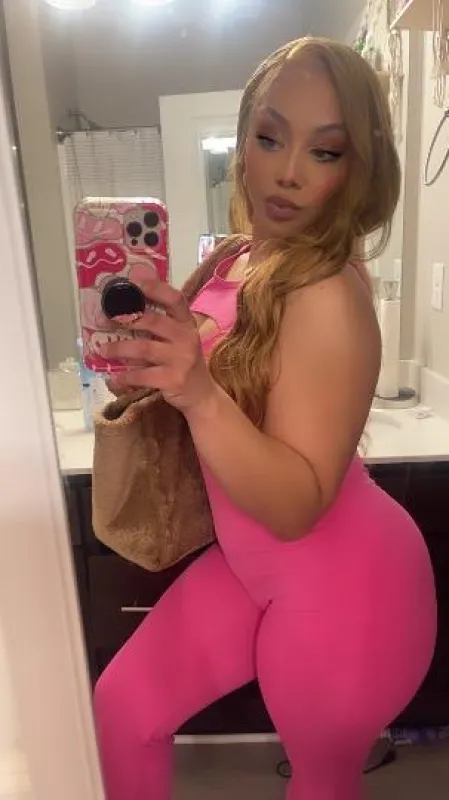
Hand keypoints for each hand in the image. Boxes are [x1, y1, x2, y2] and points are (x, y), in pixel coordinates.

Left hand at [99, 277, 215, 412]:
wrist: (201, 395)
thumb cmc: (184, 363)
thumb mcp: (181, 340)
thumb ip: (163, 326)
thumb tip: (126, 312)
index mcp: (187, 324)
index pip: (176, 300)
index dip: (157, 289)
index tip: (136, 283)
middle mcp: (186, 338)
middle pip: (154, 322)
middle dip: (127, 318)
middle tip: (106, 319)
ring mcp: (181, 359)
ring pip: (143, 348)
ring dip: (119, 348)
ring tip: (103, 350)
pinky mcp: (172, 379)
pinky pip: (142, 375)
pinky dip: (125, 376)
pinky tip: (114, 377)